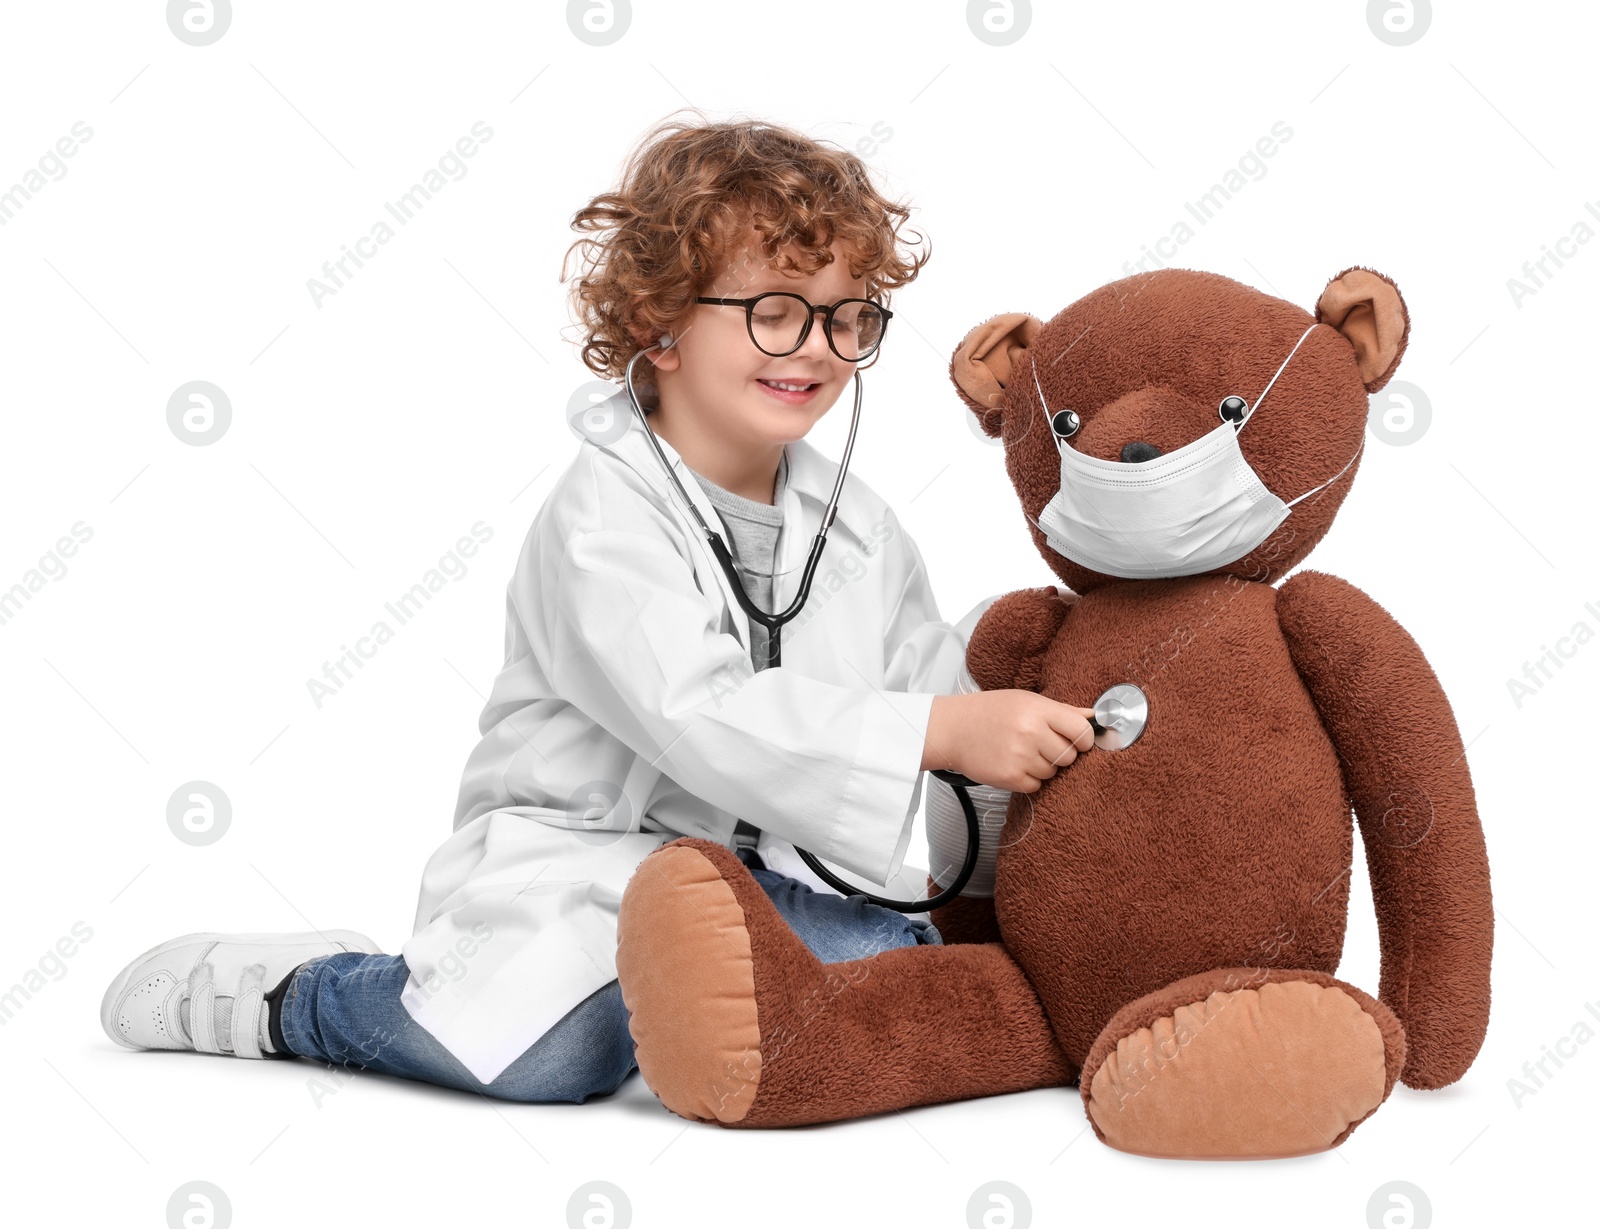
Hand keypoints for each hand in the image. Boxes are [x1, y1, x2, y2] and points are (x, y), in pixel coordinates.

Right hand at [921, 691, 1096, 791]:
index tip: (1078, 740)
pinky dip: (1028, 779)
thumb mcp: (1027, 700)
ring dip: (1042, 767)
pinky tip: (1013, 764)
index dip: (1084, 739)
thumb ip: (1062, 711)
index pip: (1082, 731)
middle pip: (1069, 756)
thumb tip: (1096, 717)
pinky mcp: (1010, 777)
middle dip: (1060, 753)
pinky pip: (1036, 786)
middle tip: (1040, 744)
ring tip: (1021, 752)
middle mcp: (1030, 733)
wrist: (953, 729)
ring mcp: (1020, 757)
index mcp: (1038, 710)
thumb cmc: (991, 712)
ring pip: (1053, 772)